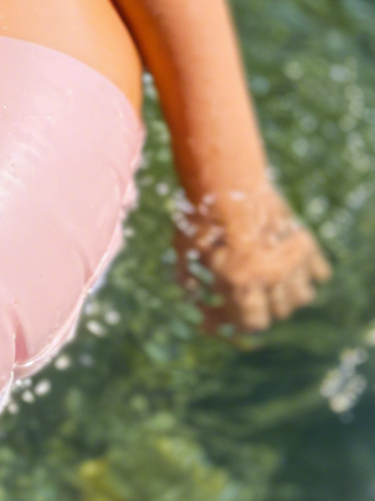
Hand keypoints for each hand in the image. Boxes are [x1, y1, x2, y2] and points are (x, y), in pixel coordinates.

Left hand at [174, 182, 330, 331]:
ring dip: (285, 295)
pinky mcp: (306, 241)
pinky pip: (317, 273)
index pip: (252, 322)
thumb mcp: (183, 249)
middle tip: (244, 296)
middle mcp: (270, 274)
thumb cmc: (199, 214)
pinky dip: (306, 274)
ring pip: (300, 297)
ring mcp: (292, 258)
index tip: (227, 314)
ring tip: (267, 283)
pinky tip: (288, 267)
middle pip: (278, 312)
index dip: (238, 322)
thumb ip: (188, 281)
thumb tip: (195, 304)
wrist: (225, 178)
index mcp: (239, 281)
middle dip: (260, 308)